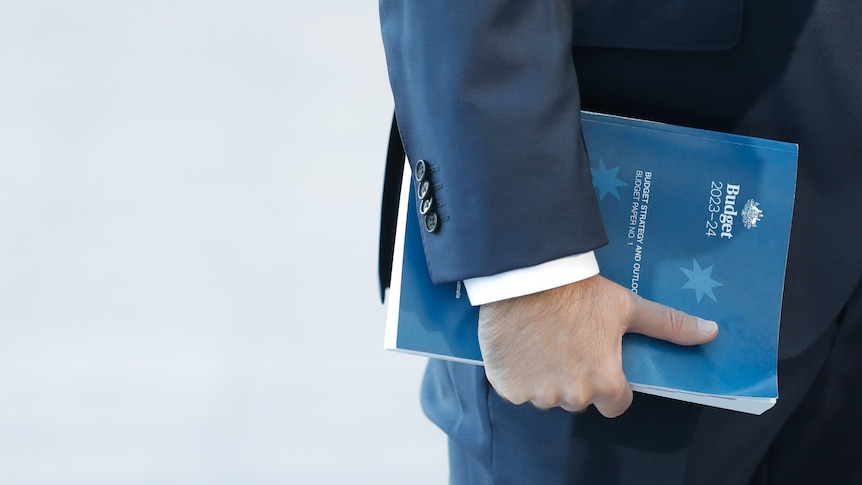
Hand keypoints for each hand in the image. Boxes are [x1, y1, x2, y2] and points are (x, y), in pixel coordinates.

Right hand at [477, 275, 717, 417]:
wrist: (526, 275)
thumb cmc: (579, 291)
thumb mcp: (626, 306)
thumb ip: (667, 325)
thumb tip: (710, 332)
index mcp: (605, 383)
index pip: (616, 403)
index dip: (609, 381)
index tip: (598, 358)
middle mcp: (573, 396)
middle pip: (579, 399)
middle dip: (575, 378)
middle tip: (568, 342)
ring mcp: (537, 394)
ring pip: (546, 396)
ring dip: (544, 377)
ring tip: (541, 339)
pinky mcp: (507, 387)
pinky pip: (515, 390)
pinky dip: (515, 373)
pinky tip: (519, 345)